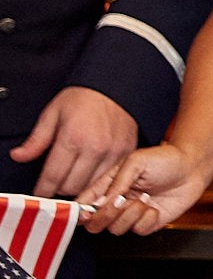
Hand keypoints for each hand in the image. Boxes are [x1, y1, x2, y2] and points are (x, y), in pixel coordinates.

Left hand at [12, 86, 139, 197]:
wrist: (116, 86)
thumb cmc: (84, 97)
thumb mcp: (53, 113)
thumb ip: (36, 139)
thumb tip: (19, 156)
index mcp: (73, 138)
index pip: (53, 177)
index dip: (43, 189)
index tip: (40, 192)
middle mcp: (95, 148)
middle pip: (72, 187)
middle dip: (60, 188)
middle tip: (56, 181)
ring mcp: (113, 152)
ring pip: (92, 187)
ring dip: (80, 186)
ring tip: (74, 178)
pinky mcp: (127, 153)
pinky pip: (110, 178)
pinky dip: (99, 180)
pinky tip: (91, 173)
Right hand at [81, 143, 209, 234]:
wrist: (192, 167)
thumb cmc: (164, 159)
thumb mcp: (135, 163)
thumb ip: (115, 183)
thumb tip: (98, 204)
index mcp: (107, 186)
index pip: (84, 204)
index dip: (78, 212)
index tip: (84, 212)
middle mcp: (117, 203)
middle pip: (95, 224)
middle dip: (106, 216)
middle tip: (122, 201)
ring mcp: (131, 214)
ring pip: (116, 229)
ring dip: (131, 214)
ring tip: (145, 197)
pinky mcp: (148, 222)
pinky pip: (138, 230)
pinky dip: (146, 219)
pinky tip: (154, 206)